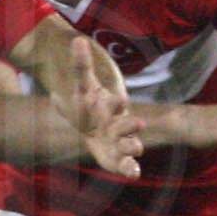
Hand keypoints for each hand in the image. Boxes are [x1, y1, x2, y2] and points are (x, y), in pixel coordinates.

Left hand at [64, 33, 143, 179]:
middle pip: (128, 125)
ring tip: (137, 150)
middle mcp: (119, 125)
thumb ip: (81, 66)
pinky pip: (126, 166)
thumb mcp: (83, 87)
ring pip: (131, 146)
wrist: (91, 125)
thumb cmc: (89, 106)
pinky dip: (130, 170)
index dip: (117, 103)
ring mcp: (120, 143)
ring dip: (134, 147)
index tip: (119, 100)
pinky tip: (135, 175)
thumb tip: (77, 40)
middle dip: (132, 125)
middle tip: (139, 124)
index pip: (116, 103)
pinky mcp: (117, 159)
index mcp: (112, 107)